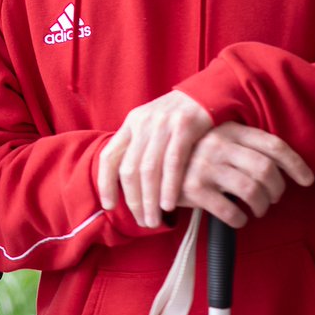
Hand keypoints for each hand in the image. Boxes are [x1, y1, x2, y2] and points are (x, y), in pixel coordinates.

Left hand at [96, 90, 213, 227]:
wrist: (208, 92)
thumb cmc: (180, 117)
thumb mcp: (153, 125)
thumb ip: (140, 147)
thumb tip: (128, 183)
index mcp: (132, 123)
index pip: (110, 156)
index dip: (106, 183)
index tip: (110, 206)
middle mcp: (143, 122)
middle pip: (129, 168)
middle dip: (133, 200)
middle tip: (142, 221)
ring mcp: (163, 124)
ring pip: (149, 169)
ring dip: (150, 200)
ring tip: (153, 220)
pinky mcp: (184, 127)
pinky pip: (173, 162)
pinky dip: (168, 186)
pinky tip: (168, 204)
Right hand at [178, 122, 314, 227]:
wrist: (154, 167)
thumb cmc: (193, 156)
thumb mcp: (217, 140)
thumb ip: (243, 145)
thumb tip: (282, 165)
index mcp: (229, 129)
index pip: (273, 144)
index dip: (296, 164)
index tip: (308, 179)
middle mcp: (218, 143)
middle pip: (266, 170)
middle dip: (277, 190)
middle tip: (273, 199)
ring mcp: (205, 165)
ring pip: (252, 191)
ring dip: (261, 206)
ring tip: (257, 210)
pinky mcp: (194, 188)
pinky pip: (231, 210)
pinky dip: (241, 220)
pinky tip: (238, 219)